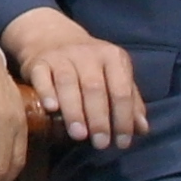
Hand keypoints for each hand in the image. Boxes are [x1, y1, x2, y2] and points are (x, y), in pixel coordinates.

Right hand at [3, 6, 149, 149]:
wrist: (52, 36)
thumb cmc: (90, 65)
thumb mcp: (114, 76)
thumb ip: (130, 101)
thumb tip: (142, 129)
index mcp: (112, 57)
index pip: (121, 90)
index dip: (123, 118)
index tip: (122, 143)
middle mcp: (88, 53)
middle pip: (95, 88)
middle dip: (99, 118)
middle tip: (100, 144)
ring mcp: (61, 56)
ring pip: (68, 83)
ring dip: (74, 111)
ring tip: (79, 136)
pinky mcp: (38, 61)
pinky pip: (42, 76)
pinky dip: (46, 92)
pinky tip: (51, 109)